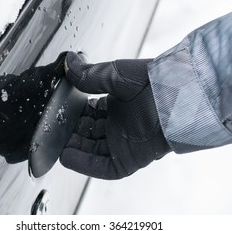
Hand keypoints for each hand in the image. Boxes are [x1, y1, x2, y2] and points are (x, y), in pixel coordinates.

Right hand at [60, 52, 170, 179]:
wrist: (177, 95)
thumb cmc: (152, 81)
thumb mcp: (114, 75)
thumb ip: (89, 75)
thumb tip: (68, 62)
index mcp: (118, 106)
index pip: (90, 114)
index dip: (74, 114)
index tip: (60, 111)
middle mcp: (120, 126)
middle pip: (88, 134)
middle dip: (71, 132)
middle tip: (54, 128)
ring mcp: (124, 144)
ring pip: (92, 151)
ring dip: (73, 148)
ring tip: (55, 144)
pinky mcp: (129, 160)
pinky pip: (102, 167)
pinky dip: (83, 164)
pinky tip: (67, 156)